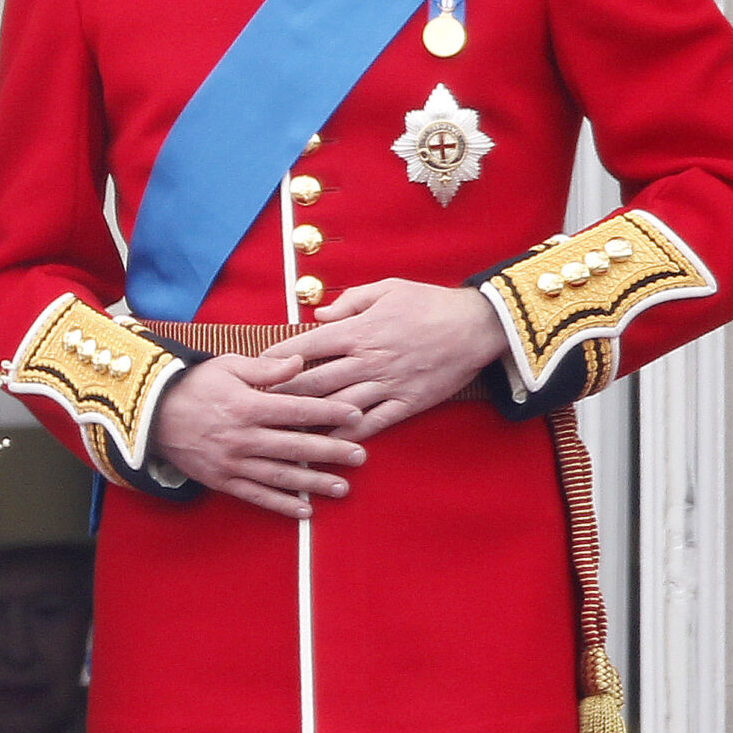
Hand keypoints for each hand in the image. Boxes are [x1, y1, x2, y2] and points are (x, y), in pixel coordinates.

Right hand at [147, 354, 367, 519]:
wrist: (150, 413)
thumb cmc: (192, 385)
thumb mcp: (227, 365)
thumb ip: (266, 367)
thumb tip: (300, 363)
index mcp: (247, 406)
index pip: (298, 410)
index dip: (329, 412)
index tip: (355, 414)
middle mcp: (243, 437)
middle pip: (297, 446)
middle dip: (332, 451)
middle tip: (360, 456)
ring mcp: (232, 463)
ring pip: (282, 476)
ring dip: (315, 483)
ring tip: (342, 486)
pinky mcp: (222, 480)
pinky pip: (257, 496)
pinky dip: (282, 505)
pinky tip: (306, 511)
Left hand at [261, 279, 506, 437]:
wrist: (476, 326)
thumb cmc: (428, 302)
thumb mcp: (386, 288)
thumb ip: (349, 302)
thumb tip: (319, 317)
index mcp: (359, 330)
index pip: (307, 346)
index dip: (278, 358)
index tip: (257, 369)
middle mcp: (368, 360)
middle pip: (315, 381)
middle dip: (284, 394)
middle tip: (258, 405)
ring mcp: (388, 384)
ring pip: (339, 406)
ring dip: (310, 419)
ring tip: (284, 430)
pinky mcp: (408, 402)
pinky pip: (373, 423)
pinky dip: (348, 435)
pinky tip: (327, 444)